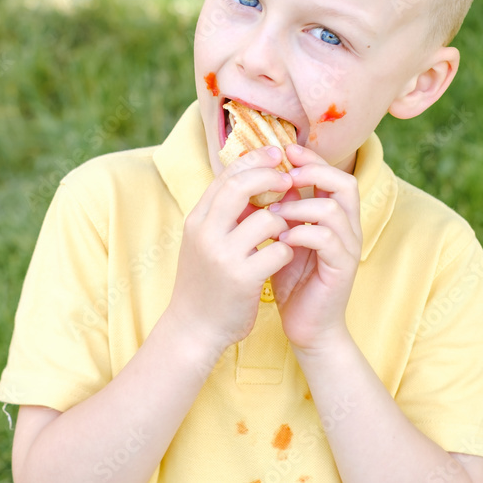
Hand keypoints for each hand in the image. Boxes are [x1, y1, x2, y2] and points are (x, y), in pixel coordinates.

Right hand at [166, 146, 295, 353]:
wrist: (193, 329)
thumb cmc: (205, 283)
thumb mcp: (205, 242)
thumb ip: (225, 215)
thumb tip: (254, 182)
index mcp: (197, 220)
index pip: (226, 176)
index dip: (253, 160)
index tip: (275, 154)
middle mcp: (206, 233)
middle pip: (241, 186)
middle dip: (270, 176)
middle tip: (289, 178)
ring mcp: (223, 255)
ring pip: (267, 218)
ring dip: (284, 221)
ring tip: (286, 229)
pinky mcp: (242, 278)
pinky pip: (278, 250)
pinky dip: (287, 250)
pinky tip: (284, 257)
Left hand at [269, 144, 362, 353]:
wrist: (306, 326)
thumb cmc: (291, 279)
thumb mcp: (282, 236)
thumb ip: (281, 209)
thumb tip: (263, 177)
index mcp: (335, 216)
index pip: (333, 173)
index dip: (310, 159)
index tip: (283, 152)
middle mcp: (348, 228)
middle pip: (345, 182)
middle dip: (312, 173)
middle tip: (282, 177)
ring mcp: (348, 248)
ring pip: (332, 209)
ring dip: (298, 206)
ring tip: (272, 216)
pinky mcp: (342, 269)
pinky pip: (326, 239)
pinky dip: (300, 233)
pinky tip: (280, 241)